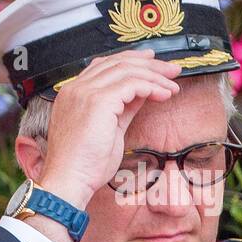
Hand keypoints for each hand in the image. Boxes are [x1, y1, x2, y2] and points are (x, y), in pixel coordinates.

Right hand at [36, 49, 182, 208]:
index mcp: (72, 95)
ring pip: (126, 70)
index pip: (103, 65)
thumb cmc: (84, 165)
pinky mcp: (98, 101)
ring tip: (172, 86)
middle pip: (117, 62)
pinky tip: (164, 95)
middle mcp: (75, 89)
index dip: (131, 60)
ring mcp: (84, 93)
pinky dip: (152, 86)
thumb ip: (121, 109)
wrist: (69, 181)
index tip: (152, 62)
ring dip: (154, 75)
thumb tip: (141, 95)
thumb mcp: (107, 130)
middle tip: (172, 70)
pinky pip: (132, 83)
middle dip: (149, 64)